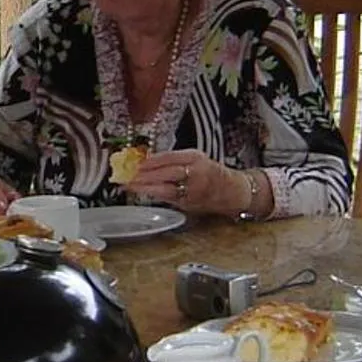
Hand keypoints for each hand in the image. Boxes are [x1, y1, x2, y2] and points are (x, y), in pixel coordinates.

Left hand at [126, 148, 245, 216]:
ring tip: (131, 187)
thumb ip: (175, 160)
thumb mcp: (196, 159)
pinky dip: (155, 196)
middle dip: (146, 176)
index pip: (171, 158)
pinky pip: (169, 199)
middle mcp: (196, 174)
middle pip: (168, 174)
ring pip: (167, 189)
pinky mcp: (190, 204)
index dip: (153, 161)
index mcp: (196, 158)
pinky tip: (145, 194)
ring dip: (147, 188)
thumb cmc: (212, 173)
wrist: (232, 191)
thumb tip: (149, 162)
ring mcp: (193, 191)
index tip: (139, 163)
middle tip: (129, 176)